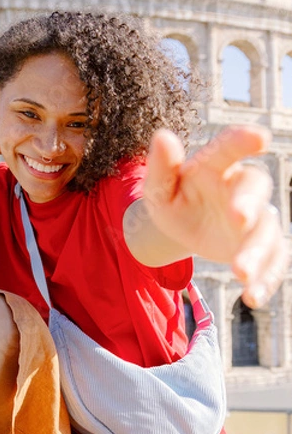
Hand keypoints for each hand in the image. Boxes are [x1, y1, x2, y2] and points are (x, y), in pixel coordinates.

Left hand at [143, 125, 288, 307]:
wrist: (184, 228)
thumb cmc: (173, 201)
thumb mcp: (159, 190)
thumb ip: (161, 168)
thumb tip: (162, 136)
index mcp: (213, 167)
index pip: (227, 149)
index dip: (243, 141)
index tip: (260, 136)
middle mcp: (240, 188)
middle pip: (256, 189)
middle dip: (249, 202)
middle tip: (238, 218)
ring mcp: (255, 218)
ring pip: (267, 230)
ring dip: (257, 251)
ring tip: (239, 273)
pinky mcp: (262, 246)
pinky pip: (274, 261)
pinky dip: (266, 279)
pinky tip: (252, 297)